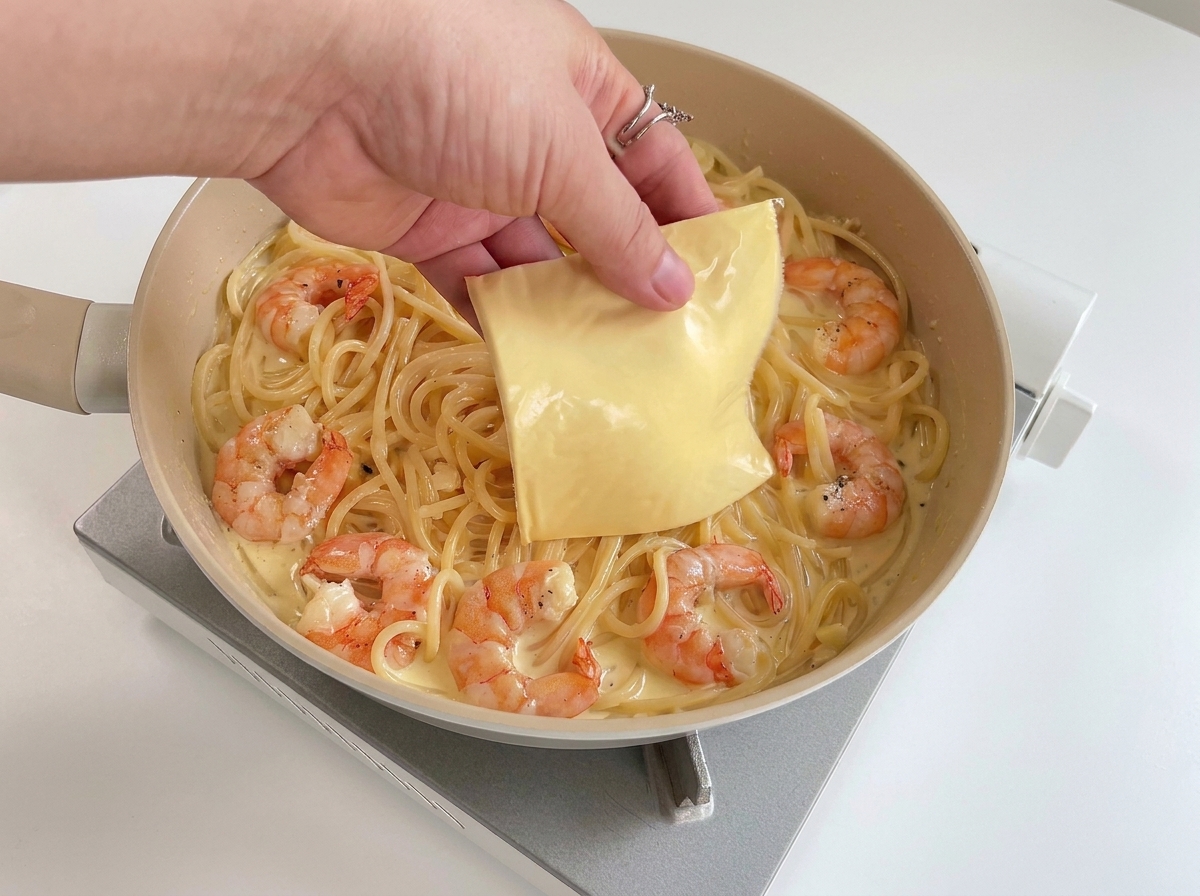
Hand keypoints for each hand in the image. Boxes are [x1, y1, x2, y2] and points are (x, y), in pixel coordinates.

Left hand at [248, 0, 718, 317]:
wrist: (313, 78)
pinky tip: (533, 354)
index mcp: (579, 89)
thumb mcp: (564, 150)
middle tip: (661, 335)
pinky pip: (475, 282)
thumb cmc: (452, 71)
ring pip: (536, 259)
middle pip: (593, 217)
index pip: (650, 159)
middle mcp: (530, 134)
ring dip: (565, 306)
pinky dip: (500, 317)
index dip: (684, 215)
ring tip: (606, 359)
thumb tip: (672, 285)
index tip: (712, 276)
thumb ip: (620, 227)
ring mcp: (475, 182)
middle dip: (625, 273)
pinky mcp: (424, 227)